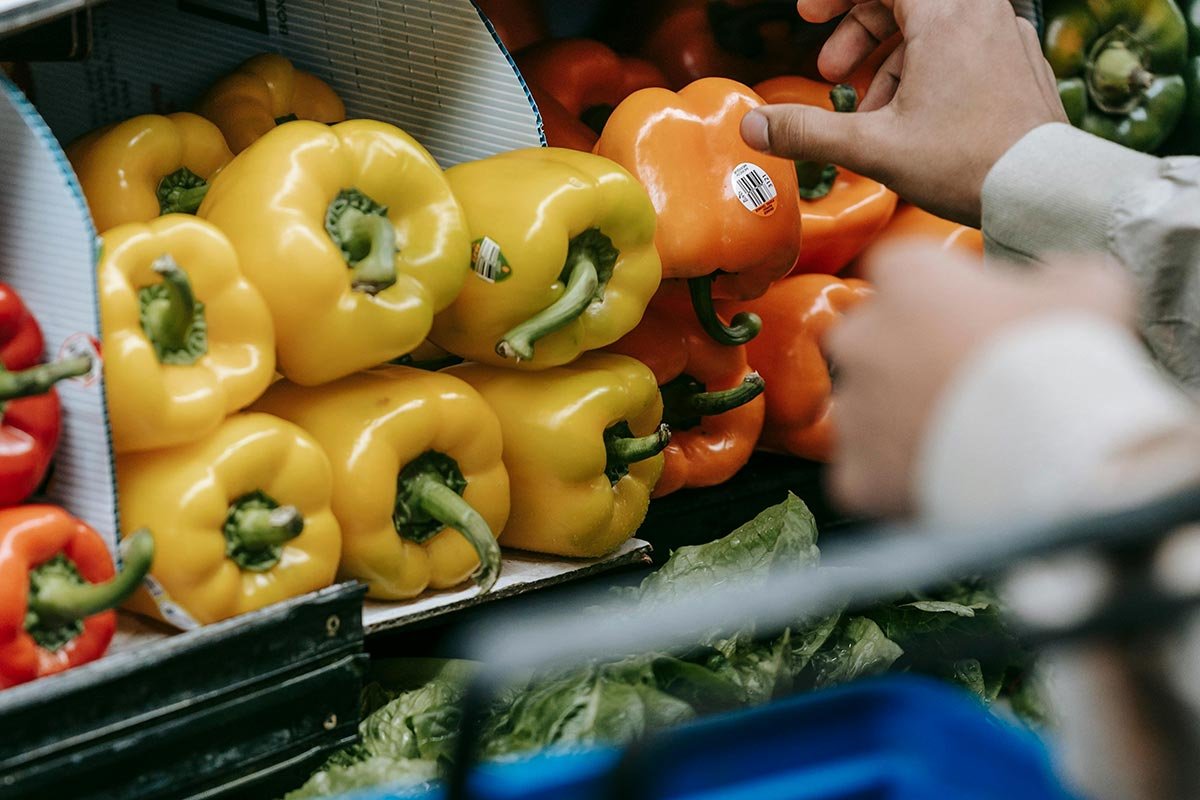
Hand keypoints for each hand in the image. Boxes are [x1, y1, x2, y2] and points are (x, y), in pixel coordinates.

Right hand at [740, 0, 1066, 225]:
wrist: (1045, 191)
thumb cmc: (968, 164)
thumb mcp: (873, 148)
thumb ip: (808, 132)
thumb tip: (753, 127)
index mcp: (946, 15)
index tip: (809, 15)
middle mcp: (981, 12)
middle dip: (857, 31)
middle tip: (830, 71)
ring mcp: (1005, 36)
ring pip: (932, 25)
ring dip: (888, 59)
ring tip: (867, 110)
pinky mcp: (1018, 64)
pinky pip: (962, 46)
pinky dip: (925, 70)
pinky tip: (910, 119)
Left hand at [826, 242, 1134, 517]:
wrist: (1056, 452)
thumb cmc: (1067, 355)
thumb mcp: (1089, 287)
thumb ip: (1058, 273)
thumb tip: (1052, 278)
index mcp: (907, 277)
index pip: (902, 270)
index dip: (936, 293)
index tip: (971, 317)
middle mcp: (861, 336)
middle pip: (871, 338)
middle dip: (906, 355)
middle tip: (963, 382)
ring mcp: (853, 407)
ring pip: (861, 407)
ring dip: (894, 417)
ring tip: (954, 437)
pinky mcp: (856, 471)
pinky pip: (863, 470)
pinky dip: (890, 476)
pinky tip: (934, 477)